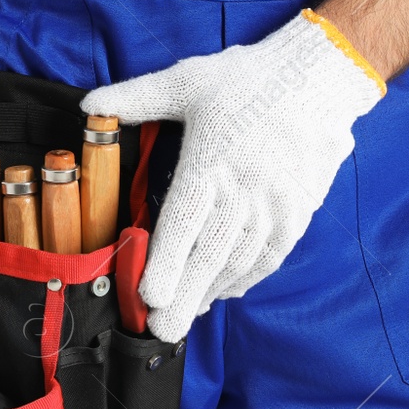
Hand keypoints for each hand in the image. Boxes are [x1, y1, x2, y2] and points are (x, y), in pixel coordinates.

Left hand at [80, 11, 384, 341]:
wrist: (320, 78)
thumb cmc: (246, 79)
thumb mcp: (186, 80)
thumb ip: (136, 98)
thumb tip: (88, 106)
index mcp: (211, 161)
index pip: (184, 221)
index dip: (166, 261)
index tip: (150, 295)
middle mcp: (244, 190)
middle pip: (210, 253)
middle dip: (185, 295)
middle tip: (162, 329)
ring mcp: (275, 204)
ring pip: (240, 261)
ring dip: (212, 292)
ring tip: (186, 316)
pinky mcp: (298, 211)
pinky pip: (270, 256)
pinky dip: (246, 279)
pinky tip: (224, 293)